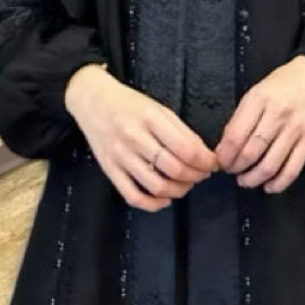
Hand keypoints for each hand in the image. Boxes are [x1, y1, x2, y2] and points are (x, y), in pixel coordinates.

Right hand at [65, 65, 217, 212]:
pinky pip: (133, 196)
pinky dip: (153, 204)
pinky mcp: (109, 169)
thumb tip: (204, 156)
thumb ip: (182, 131)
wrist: (92, 100)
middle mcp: (134, 138)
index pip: (186, 149)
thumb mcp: (159, 108)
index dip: (206, 162)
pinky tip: (164, 199)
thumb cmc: (128, 103)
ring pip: (156, 186)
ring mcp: (120, 156)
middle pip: (174, 169)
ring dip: (178, 191)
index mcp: (150, 119)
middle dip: (196, 176)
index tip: (212, 164)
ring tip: (184, 184)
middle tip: (201, 174)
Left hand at [216, 55, 304, 193]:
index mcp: (259, 101)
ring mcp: (295, 130)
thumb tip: (225, 146)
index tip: (219, 161)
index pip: (235, 135)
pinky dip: (279, 183)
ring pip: (270, 165)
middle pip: (251, 152)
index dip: (224, 155)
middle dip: (236, 167)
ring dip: (253, 178)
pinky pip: (293, 168)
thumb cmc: (281, 85)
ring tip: (244, 180)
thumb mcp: (254, 93)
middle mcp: (277, 116)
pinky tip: (268, 186)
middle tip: (230, 170)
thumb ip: (240, 117)